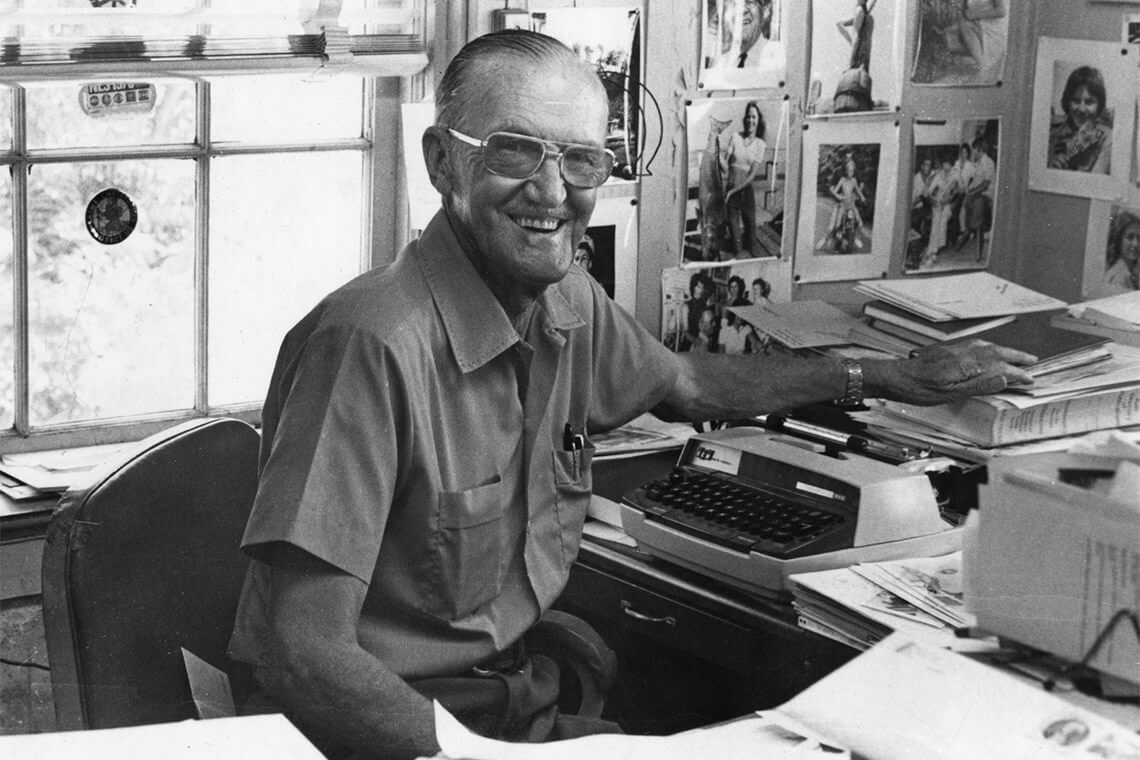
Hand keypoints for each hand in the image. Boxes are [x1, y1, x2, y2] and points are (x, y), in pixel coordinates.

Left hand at [866, 339, 1036, 405]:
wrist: (895, 377)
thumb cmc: (918, 389)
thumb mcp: (950, 394)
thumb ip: (978, 386)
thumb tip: (1003, 379)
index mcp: (966, 365)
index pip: (1000, 367)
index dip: (1017, 373)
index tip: (1030, 379)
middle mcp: (963, 353)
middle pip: (996, 352)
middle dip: (1016, 356)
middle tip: (1032, 361)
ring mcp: (954, 350)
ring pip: (987, 347)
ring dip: (1005, 350)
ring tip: (1017, 355)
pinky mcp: (947, 350)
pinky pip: (975, 345)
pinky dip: (989, 347)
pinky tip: (988, 350)